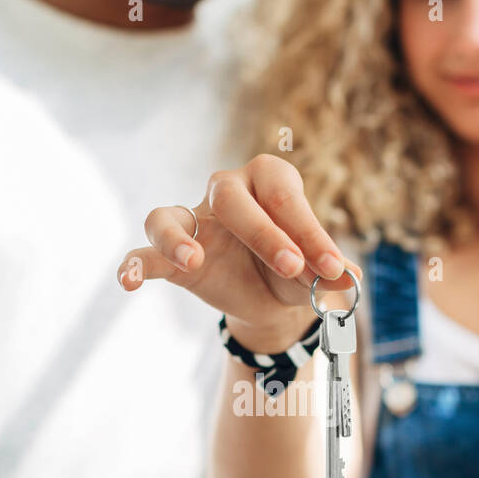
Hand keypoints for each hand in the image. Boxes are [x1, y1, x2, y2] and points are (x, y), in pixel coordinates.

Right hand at [117, 153, 361, 351]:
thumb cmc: (298, 269)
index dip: (310, 232)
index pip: (285, 197)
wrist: (271, 298)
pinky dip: (133, 265)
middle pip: (231, 198)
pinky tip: (127, 282)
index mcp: (270, 180)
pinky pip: (144, 253)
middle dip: (264, 233)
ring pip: (170, 217)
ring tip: (192, 260)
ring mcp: (194, 222)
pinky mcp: (171, 256)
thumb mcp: (320, 273)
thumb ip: (331, 272)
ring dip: (176, 238)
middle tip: (293, 268)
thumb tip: (350, 280)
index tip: (334, 268)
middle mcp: (227, 191)